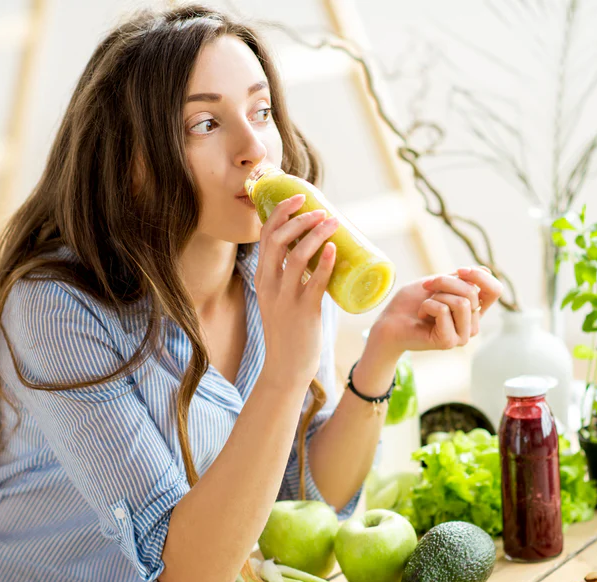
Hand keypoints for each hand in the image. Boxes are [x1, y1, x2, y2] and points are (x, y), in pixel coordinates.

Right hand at [255, 194, 337, 385]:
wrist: (286, 368)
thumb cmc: (290, 331)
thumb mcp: (281, 298)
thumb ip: (295, 277)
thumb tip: (321, 253)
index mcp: (262, 278)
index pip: (266, 236)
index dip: (281, 212)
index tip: (299, 197)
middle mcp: (269, 285)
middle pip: (277, 240)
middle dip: (298, 219)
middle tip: (320, 210)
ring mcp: (285, 299)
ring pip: (295, 257)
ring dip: (315, 235)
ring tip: (332, 223)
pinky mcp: (303, 312)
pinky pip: (313, 283)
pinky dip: (323, 263)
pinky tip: (333, 250)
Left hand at [368, 266, 502, 357]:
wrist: (389, 321)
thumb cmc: (411, 302)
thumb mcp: (438, 283)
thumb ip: (460, 280)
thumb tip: (486, 271)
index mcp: (473, 309)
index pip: (494, 291)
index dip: (481, 277)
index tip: (460, 270)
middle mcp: (472, 324)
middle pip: (472, 291)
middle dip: (444, 282)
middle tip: (426, 288)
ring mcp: (462, 335)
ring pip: (462, 301)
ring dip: (436, 296)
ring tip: (425, 306)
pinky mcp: (449, 342)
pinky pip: (444, 310)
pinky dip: (428, 306)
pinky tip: (421, 316)